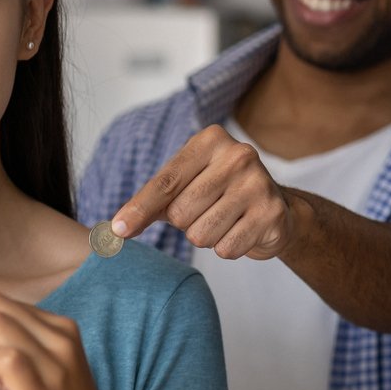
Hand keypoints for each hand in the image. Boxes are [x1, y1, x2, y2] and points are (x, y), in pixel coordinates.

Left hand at [109, 124, 296, 259]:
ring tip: (224, 220)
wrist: (274, 208)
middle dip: (186, 223)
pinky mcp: (271, 214)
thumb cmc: (217, 195)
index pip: (164, 183)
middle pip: (180, 213)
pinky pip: (226, 248)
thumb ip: (149, 203)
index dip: (139, 210)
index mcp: (209, 141)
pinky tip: (241, 230)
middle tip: (207, 211)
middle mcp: (238, 155)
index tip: (118, 230)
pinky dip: (227, 247)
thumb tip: (116, 229)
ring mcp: (258, 184)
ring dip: (206, 236)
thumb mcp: (183, 187)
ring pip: (201, 235)